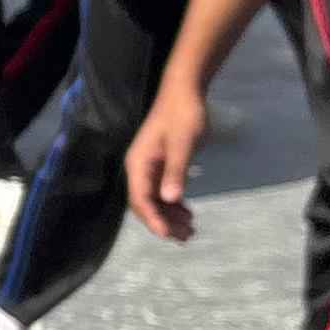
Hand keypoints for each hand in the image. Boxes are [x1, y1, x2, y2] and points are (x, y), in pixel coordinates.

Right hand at [126, 75, 210, 241]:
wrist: (185, 92)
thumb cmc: (183, 115)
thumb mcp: (182, 143)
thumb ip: (176, 171)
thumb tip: (171, 199)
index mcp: (139, 164)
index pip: (140, 198)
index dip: (152, 219)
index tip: (168, 234)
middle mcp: (140, 168)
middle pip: (146, 204)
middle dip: (163, 222)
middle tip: (186, 237)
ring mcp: (150, 167)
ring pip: (155, 200)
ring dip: (170, 216)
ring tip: (190, 230)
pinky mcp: (161, 165)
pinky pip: (163, 191)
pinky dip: (174, 204)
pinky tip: (188, 213)